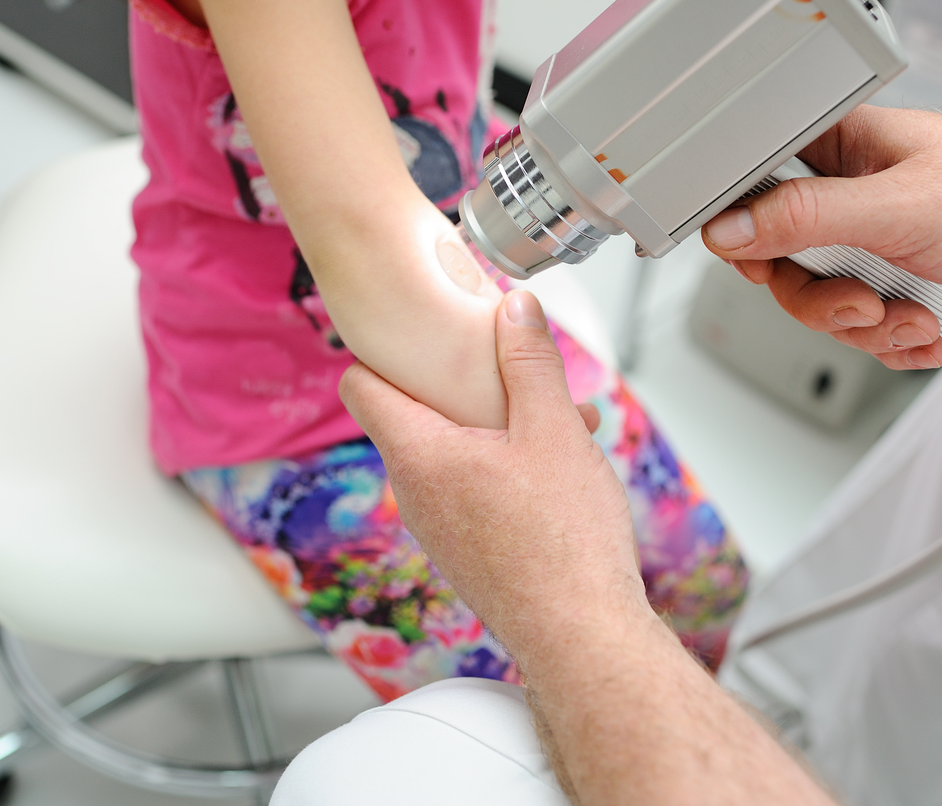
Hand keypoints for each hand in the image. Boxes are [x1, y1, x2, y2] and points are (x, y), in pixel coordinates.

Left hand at [338, 290, 646, 667]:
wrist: (580, 636)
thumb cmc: (563, 544)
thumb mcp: (553, 429)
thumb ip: (529, 360)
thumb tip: (512, 306)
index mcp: (419, 454)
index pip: (360, 384)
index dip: (382, 348)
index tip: (418, 327)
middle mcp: (415, 492)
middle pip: (413, 413)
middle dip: (463, 384)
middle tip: (511, 368)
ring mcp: (437, 526)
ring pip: (451, 450)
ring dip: (496, 425)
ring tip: (560, 419)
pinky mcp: (465, 549)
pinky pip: (470, 487)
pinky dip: (504, 464)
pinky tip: (560, 465)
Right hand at [702, 105, 941, 369]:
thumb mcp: (895, 206)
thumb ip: (804, 217)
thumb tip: (732, 229)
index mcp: (840, 150)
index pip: (756, 191)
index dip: (751, 239)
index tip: (767, 268)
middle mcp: (851, 195)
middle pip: (786, 266)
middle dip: (829, 301)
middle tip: (866, 300)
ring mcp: (875, 242)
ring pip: (826, 304)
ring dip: (872, 325)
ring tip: (918, 313)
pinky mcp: (900, 281)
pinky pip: (866, 325)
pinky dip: (897, 338)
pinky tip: (931, 323)